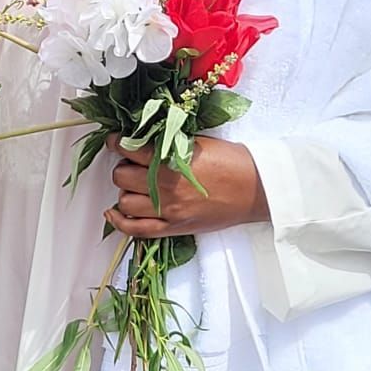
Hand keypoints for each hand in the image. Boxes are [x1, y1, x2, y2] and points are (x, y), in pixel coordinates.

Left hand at [106, 137, 268, 237]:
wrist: (256, 188)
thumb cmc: (232, 162)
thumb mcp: (198, 143)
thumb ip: (168, 144)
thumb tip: (143, 140)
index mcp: (171, 161)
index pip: (130, 150)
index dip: (117, 143)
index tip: (115, 141)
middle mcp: (165, 186)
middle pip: (122, 177)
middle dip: (123, 167)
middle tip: (132, 164)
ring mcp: (169, 210)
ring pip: (124, 202)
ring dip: (125, 192)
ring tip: (135, 185)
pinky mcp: (174, 228)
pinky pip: (136, 230)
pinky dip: (120, 222)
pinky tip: (114, 213)